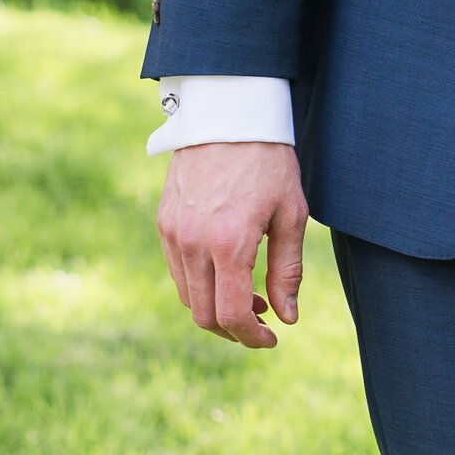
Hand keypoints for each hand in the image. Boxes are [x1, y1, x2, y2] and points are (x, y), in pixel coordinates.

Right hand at [158, 139, 308, 349]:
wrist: (228, 116)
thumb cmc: (269, 162)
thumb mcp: (291, 215)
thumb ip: (287, 270)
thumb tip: (287, 317)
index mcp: (229, 244)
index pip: (232, 314)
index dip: (252, 337)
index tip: (273, 338)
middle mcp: (193, 243)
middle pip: (204, 314)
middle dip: (235, 329)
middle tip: (264, 322)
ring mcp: (173, 234)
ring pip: (187, 296)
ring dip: (216, 309)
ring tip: (251, 297)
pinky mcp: (164, 223)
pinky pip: (177, 270)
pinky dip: (200, 285)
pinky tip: (226, 274)